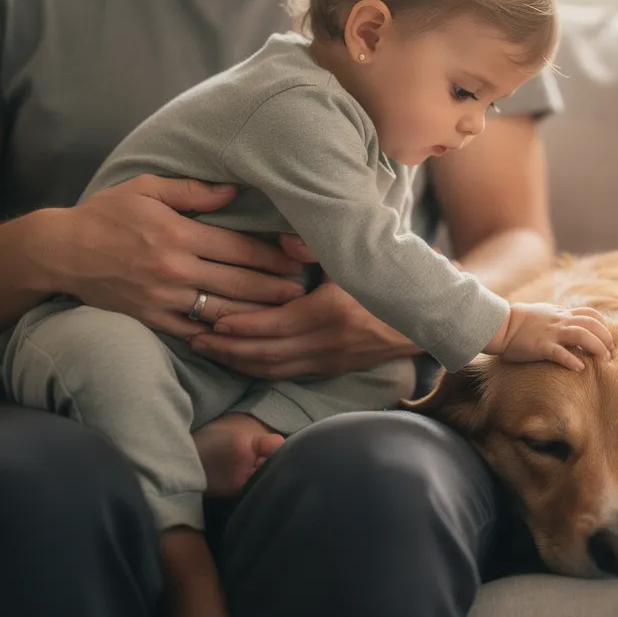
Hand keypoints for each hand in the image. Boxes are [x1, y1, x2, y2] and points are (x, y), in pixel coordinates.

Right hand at [44, 175, 305, 338]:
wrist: (60, 251)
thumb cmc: (106, 214)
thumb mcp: (146, 188)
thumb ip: (193, 191)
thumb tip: (234, 192)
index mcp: (178, 234)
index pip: (240, 248)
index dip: (274, 256)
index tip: (298, 259)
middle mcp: (175, 269)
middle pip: (240, 283)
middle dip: (276, 288)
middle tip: (303, 291)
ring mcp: (164, 298)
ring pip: (223, 310)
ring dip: (257, 313)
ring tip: (284, 314)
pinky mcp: (152, 318)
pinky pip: (195, 330)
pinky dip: (220, 334)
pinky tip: (243, 334)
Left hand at [188, 235, 417, 378]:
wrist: (425, 316)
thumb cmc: (385, 279)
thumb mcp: (354, 256)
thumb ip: (315, 247)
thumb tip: (280, 243)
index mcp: (328, 312)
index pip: (270, 325)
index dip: (237, 324)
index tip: (209, 317)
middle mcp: (326, 342)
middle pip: (264, 353)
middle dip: (226, 347)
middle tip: (192, 337)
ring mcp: (329, 360)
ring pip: (272, 369)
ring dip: (236, 362)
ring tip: (206, 350)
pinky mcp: (332, 369)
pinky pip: (286, 374)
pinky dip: (258, 369)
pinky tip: (238, 361)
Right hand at [487, 304, 613, 370]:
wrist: (500, 325)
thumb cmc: (520, 320)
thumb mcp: (544, 312)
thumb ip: (559, 316)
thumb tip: (573, 323)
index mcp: (561, 313)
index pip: (591, 315)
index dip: (604, 326)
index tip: (607, 339)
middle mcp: (560, 321)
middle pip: (592, 324)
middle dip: (606, 338)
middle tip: (609, 353)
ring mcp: (551, 333)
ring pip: (582, 335)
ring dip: (597, 347)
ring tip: (603, 361)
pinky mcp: (541, 346)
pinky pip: (560, 353)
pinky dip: (572, 360)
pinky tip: (580, 368)